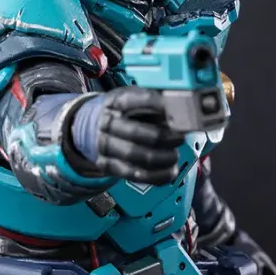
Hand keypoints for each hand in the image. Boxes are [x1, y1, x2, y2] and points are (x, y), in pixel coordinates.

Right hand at [68, 88, 186, 184]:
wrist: (94, 129)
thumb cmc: (124, 113)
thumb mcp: (134, 98)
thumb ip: (154, 102)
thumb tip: (181, 109)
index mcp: (114, 103)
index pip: (131, 101)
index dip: (154, 105)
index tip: (176, 109)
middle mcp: (106, 124)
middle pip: (135, 133)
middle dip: (162, 137)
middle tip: (179, 138)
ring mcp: (105, 146)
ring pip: (134, 156)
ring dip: (160, 158)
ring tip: (174, 155)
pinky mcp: (108, 166)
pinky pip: (133, 175)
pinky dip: (156, 176)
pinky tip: (170, 172)